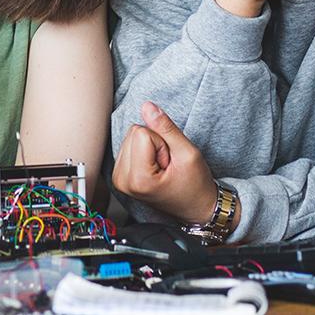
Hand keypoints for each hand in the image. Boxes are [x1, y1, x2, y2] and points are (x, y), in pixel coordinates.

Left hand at [112, 101, 217, 223]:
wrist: (196, 208)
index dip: (162, 143)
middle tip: (168, 165)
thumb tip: (147, 106)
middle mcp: (121, 180)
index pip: (141, 132)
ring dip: (150, 148)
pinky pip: (129, 145)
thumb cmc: (195, 186)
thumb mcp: (188, 154)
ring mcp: (118, 178)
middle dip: (155, 144)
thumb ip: (166, 128)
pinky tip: (155, 168)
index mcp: (137, 179)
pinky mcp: (119, 174)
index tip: (171, 162)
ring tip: (163, 168)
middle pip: (133, 133)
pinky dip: (144, 153)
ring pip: (131, 137)